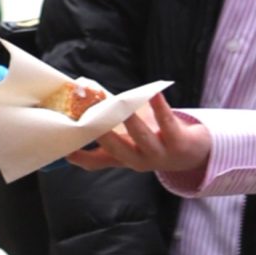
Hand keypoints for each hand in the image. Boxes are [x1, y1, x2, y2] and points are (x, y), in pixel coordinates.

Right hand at [70, 93, 212, 174]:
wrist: (192, 153)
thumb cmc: (153, 141)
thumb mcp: (129, 141)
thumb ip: (107, 128)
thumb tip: (79, 102)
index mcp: (123, 158)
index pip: (96, 162)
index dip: (79, 155)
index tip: (63, 146)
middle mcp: (138, 160)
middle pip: (118, 149)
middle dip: (104, 134)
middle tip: (89, 117)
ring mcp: (159, 153)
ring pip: (142, 137)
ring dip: (130, 122)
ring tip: (119, 105)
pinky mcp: (178, 141)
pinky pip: (167, 122)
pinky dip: (159, 107)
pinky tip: (154, 93)